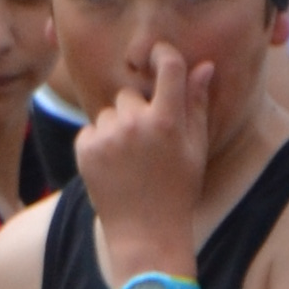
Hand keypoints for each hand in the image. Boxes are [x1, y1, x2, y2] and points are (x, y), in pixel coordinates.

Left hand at [75, 41, 209, 276]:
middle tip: (146, 144)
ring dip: (117, 128)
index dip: (162, 54)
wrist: (145, 235)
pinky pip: (90, 130)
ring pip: (109, 113)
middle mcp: (136, 124)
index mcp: (168, 121)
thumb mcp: (196, 148)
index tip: (158, 56)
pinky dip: (98, 143)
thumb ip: (197, 104)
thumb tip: (203, 66)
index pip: (167, 66)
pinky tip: (113, 167)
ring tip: (129, 160)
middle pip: (130, 95)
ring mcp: (108, 137)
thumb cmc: (177, 191)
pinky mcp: (85, 150)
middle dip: (137, 112)